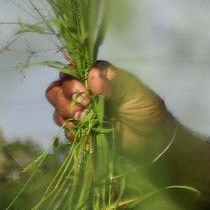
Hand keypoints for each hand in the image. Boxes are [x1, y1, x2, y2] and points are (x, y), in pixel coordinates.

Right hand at [44, 61, 170, 154]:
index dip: (73, 81)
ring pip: (57, 106)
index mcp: (97, 77)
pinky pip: (64, 127)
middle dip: (66, 97)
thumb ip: (114, 83)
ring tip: (86, 119)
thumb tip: (92, 76)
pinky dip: (71, 128)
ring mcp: (81, 110)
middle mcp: (85, 91)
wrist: (151, 139)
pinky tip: (87, 130)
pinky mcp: (80, 128)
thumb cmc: (146, 110)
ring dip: (67, 112)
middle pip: (58, 88)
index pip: (72, 70)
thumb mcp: (135, 92)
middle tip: (86, 106)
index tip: (88, 92)